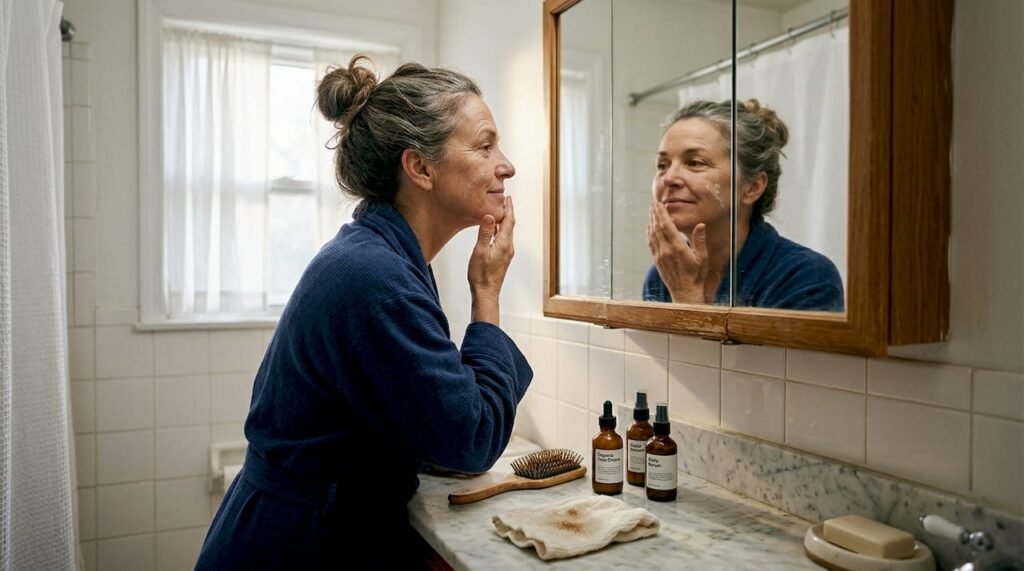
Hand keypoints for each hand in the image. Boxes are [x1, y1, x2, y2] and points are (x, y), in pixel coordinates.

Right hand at [467, 196, 515, 323]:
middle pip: (510, 225)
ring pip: (508, 232)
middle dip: (508, 212)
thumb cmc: (481, 275)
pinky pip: (504, 239)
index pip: (509, 221)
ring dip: (505, 221)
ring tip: (500, 212)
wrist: (486, 293)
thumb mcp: (480, 251)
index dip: (508, 208)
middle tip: (505, 201)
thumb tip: (490, 216)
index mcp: (504, 244)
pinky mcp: (503, 258)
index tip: (508, 198)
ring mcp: (507, 253)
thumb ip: (485, 233)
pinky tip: (495, 231)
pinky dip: (501, 230)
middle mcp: (508, 247)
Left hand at [647, 200, 707, 302]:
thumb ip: (700, 240)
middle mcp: (666, 250)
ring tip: (651, 211)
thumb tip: (700, 224)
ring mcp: (659, 255)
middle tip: (652, 202)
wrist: (685, 292)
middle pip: (656, 227)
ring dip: (650, 221)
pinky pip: (650, 243)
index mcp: (677, 248)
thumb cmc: (696, 275)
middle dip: (654, 214)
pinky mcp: (656, 260)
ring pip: (652, 234)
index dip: (661, 213)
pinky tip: (650, 226)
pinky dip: (649, 232)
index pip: (666, 226)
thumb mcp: (702, 257)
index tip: (658, 203)